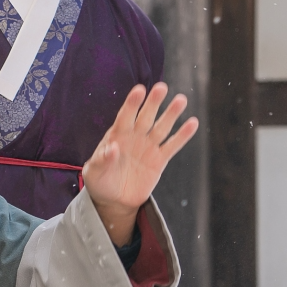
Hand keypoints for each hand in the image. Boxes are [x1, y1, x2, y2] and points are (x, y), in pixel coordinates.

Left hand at [82, 82, 197, 247]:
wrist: (114, 199)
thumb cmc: (100, 180)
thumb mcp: (94, 172)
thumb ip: (102, 159)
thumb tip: (112, 148)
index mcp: (117, 134)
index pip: (125, 116)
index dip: (132, 103)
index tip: (139, 90)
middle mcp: (135, 136)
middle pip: (146, 116)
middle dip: (153, 102)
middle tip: (162, 87)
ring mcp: (148, 146)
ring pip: (161, 127)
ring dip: (171, 114)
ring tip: (181, 100)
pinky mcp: (159, 160)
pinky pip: (172, 145)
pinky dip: (182, 135)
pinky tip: (192, 123)